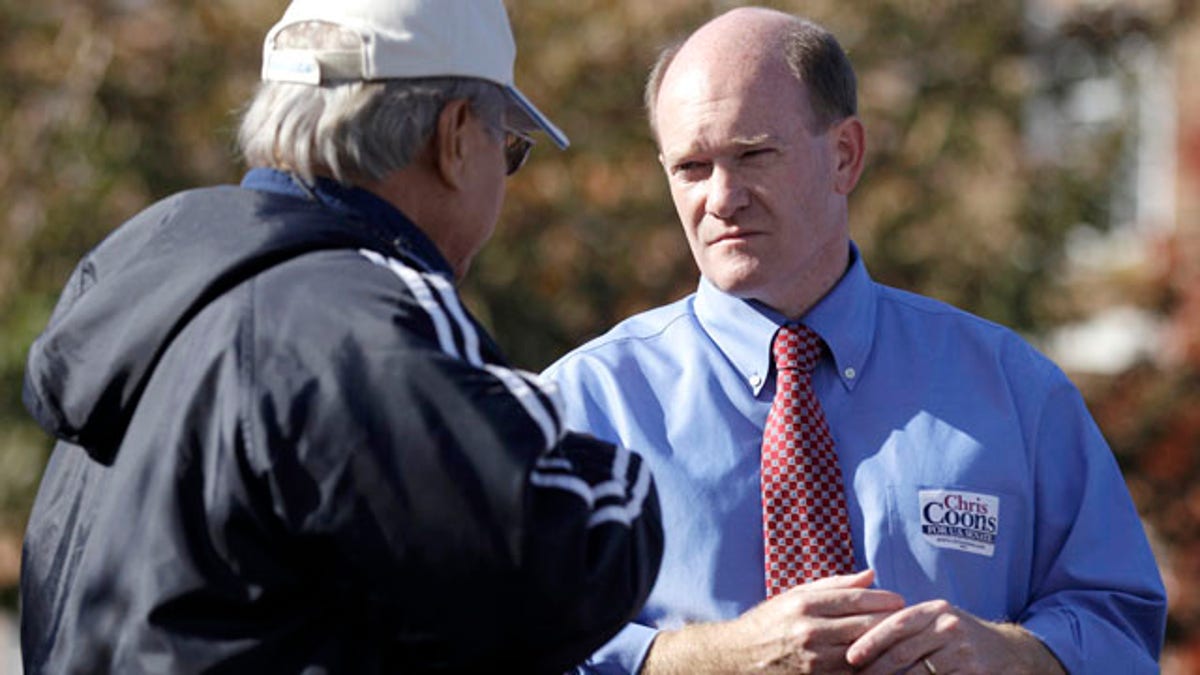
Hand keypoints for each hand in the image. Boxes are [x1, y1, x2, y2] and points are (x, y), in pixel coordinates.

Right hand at [642, 569, 904, 673]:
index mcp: (804, 605)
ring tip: (902, 642)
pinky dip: (869, 667)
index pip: (855, 600)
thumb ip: (834, 585)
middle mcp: (809, 632)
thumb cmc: (769, 622)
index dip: (883, 599)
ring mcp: (814, 662)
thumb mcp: (795, 595)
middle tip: (910, 620)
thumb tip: (871, 575)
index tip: (900, 599)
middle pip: (864, 627)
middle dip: (891, 623)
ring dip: (885, 648)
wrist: (737, 658)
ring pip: (863, 654)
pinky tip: (881, 662)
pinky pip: (852, 674)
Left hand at [844, 599, 1064, 674]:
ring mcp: (963, 652)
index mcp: (935, 611)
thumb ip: (908, 625)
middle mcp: (949, 627)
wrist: (1011, 652)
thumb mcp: (938, 621)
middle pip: (903, 652)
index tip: (850, 656)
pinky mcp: (973, 673)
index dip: (870, 641)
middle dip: (875, 669)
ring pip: (917, 674)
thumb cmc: (961, 637)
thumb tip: (861, 638)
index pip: (896, 624)